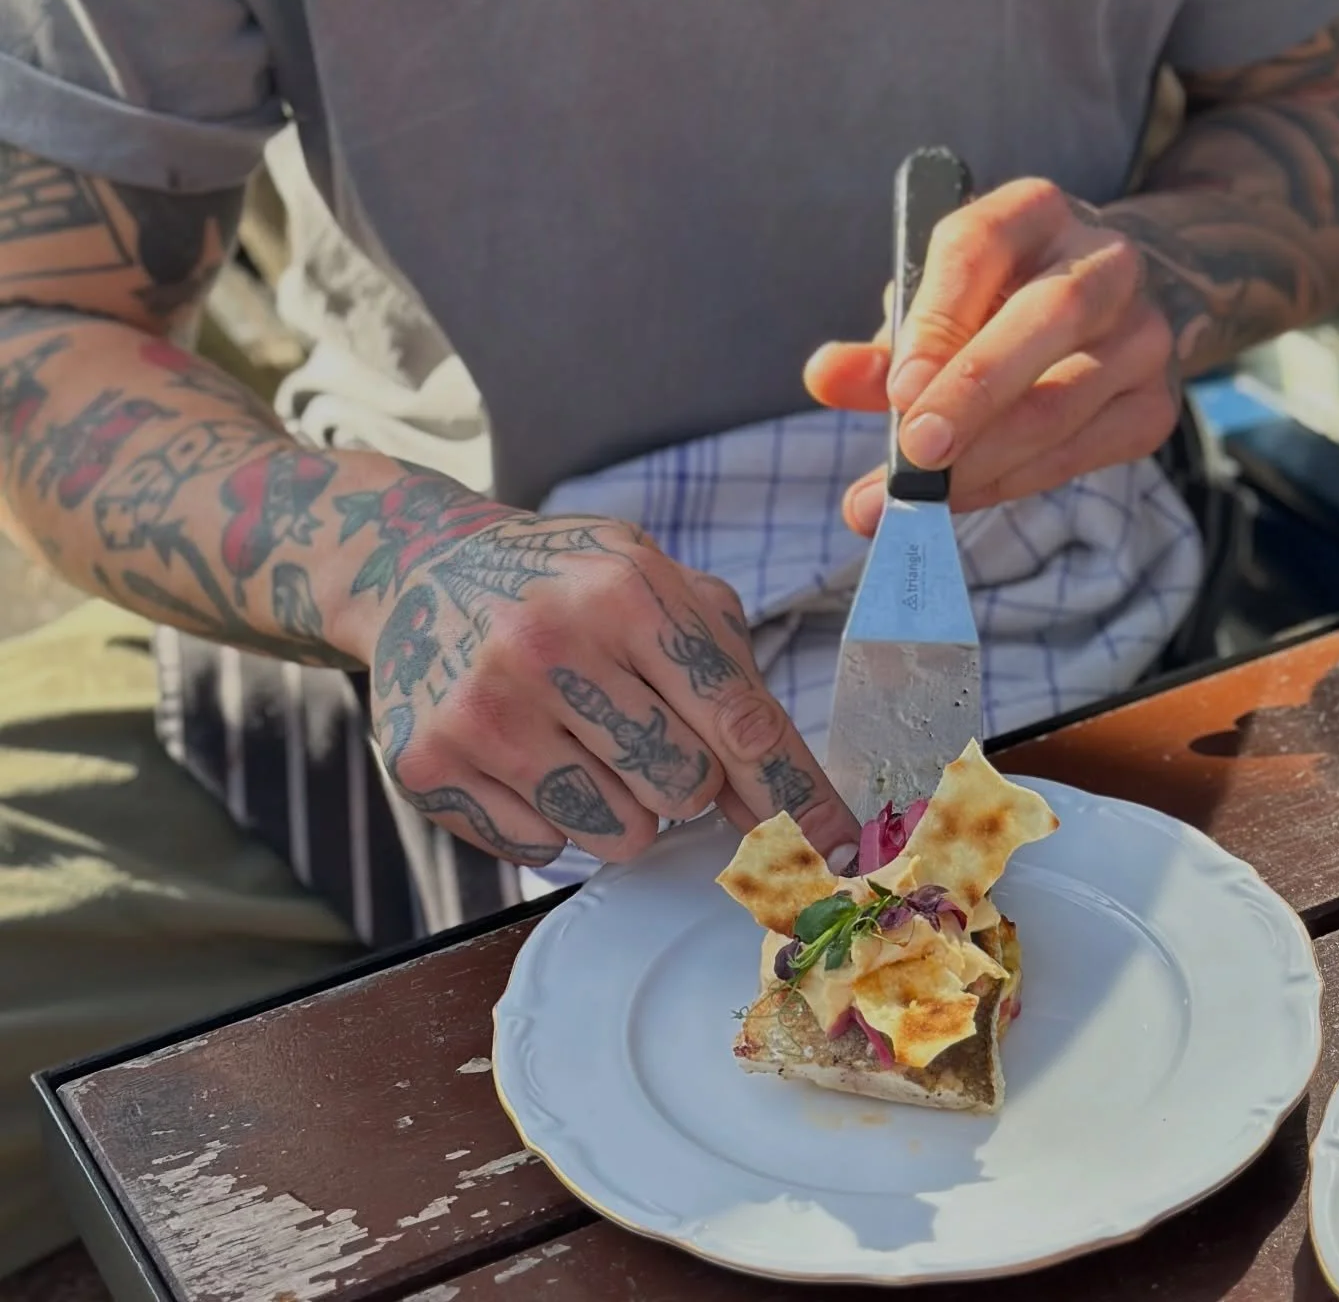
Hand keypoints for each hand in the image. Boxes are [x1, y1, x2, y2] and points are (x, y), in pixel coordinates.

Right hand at [337, 474, 857, 868]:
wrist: (421, 571)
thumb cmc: (564, 584)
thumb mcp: (651, 578)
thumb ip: (726, 668)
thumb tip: (786, 794)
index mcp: (624, 588)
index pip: (738, 719)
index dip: (796, 794)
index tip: (838, 847)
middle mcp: (550, 644)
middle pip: (685, 787)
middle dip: (684, 776)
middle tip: (640, 727)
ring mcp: (485, 708)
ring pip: (620, 833)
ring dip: (622, 804)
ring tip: (580, 737)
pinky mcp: (433, 763)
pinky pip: (544, 847)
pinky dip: (553, 815)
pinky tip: (525, 750)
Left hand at [804, 178, 1179, 529]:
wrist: (1101, 315)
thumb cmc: (992, 308)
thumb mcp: (933, 309)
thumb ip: (883, 349)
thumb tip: (826, 376)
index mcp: (1032, 211)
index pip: (979, 247)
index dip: (937, 321)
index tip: (899, 391)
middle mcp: (1101, 260)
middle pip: (1047, 317)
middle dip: (974, 392)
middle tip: (914, 455)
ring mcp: (1141, 331)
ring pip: (1069, 397)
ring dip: (987, 458)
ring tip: (919, 499)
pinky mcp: (1154, 400)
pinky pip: (1085, 450)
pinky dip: (1017, 481)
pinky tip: (967, 497)